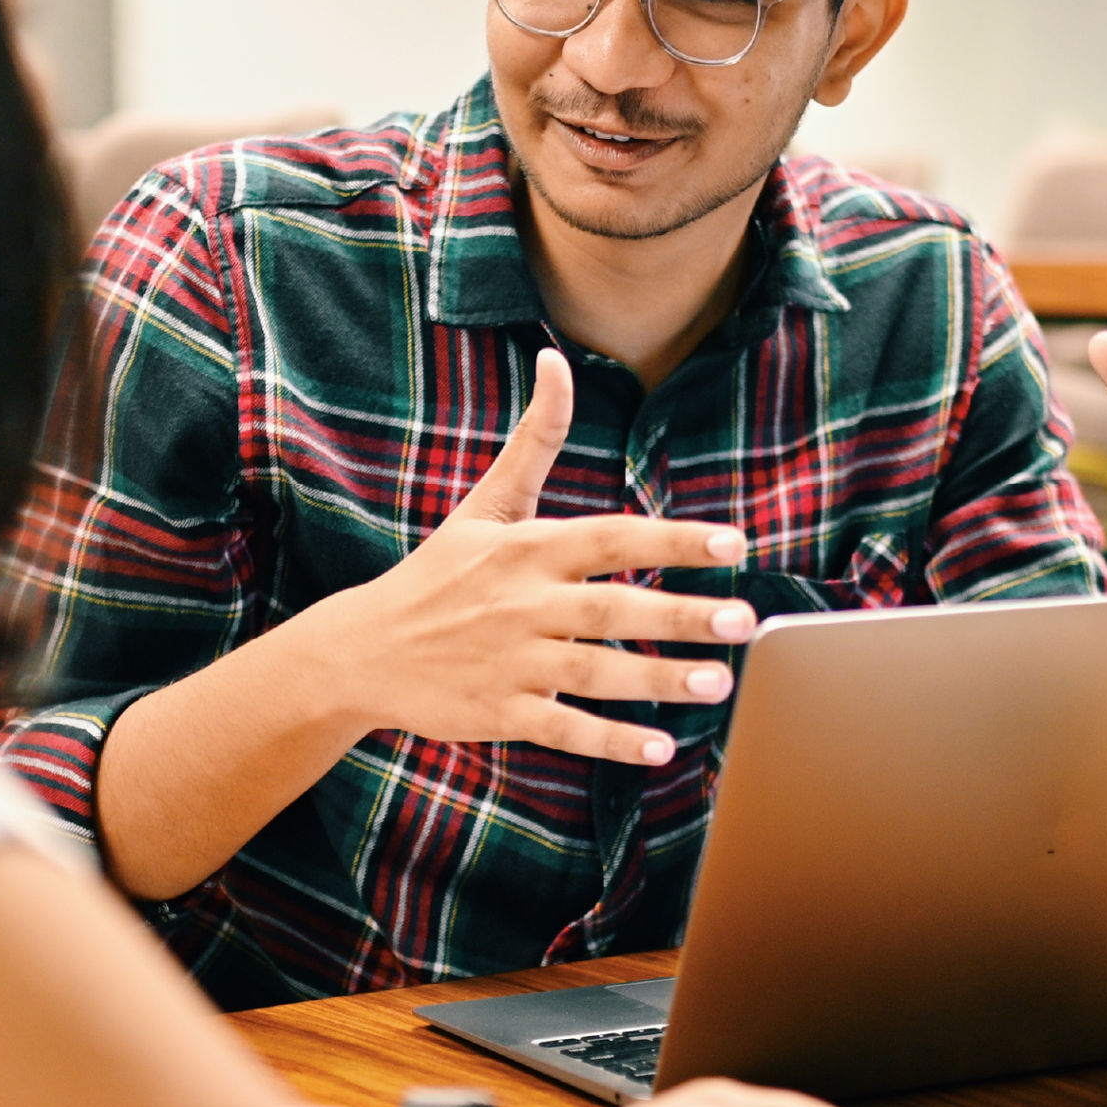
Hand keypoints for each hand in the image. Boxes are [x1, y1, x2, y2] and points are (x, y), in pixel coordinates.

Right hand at [318, 348, 758, 766]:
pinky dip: (609, 742)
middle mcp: (524, 604)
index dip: (673, 540)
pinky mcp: (501, 713)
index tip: (735, 543)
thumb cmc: (439, 574)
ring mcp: (512, 662)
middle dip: (681, 616)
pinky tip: (660, 748)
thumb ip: (534, 438)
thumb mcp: (485, 502)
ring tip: (721, 682)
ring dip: (660, 679)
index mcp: (529, 549)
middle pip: (612, 609)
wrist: (361, 651)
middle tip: (745, 622)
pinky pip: (563, 729)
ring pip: (596, 673)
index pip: (612, 538)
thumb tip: (556, 359)